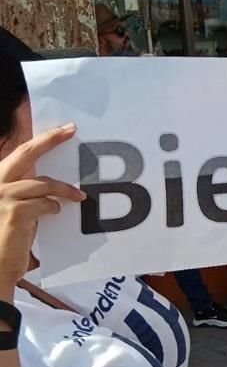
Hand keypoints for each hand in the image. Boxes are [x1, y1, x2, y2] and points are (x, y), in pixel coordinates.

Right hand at [0, 124, 84, 293]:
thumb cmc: (8, 238)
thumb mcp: (17, 208)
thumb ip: (30, 191)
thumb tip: (56, 180)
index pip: (20, 152)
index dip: (44, 139)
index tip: (65, 129)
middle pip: (25, 153)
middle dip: (50, 139)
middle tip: (71, 131)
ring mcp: (2, 197)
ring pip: (43, 182)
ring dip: (65, 189)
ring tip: (79, 195)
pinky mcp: (14, 213)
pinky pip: (46, 203)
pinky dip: (54, 207)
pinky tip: (54, 214)